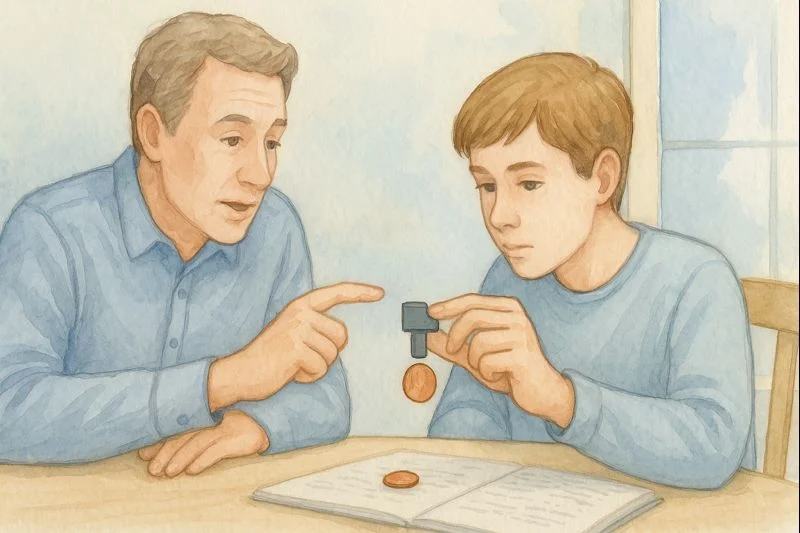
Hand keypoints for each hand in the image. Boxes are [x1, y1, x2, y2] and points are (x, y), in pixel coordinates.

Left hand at [138, 410, 267, 476]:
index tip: (144, 454)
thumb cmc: (239, 422)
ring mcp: (225, 427)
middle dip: (166, 453)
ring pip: (197, 443)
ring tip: (169, 472)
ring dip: (181, 459)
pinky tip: (192, 470)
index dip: (160, 441)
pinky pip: (217, 450)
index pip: (177, 428)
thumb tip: (164, 447)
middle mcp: (212, 419)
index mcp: (204, 414)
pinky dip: (203, 460)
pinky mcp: (238, 438)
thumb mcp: (215, 422)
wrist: (267, 421)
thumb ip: (195, 429)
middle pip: (184, 436)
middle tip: (153, 469)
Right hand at [208, 282, 383, 410]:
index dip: (360, 293)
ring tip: (294, 363)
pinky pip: (321, 369)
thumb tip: (341, 336)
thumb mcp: (294, 333)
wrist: (240, 372)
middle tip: (303, 356)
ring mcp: (298, 329)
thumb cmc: (271, 356)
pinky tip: (290, 372)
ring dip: (317, 366)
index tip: (380, 293)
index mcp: (301, 305)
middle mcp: (301, 313)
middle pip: (342, 335)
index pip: (336, 292)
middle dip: (329, 352)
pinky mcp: (296, 349)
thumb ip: (315, 328)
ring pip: (333, 355)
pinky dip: (309, 377)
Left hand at [426, 293, 574, 427]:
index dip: (449, 306)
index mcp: (508, 308)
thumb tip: (425, 335)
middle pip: (473, 316)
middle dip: (455, 336)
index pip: (473, 300)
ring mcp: (522, 335)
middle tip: (450, 351)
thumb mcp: (476, 356)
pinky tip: (500, 376)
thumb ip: (452, 345)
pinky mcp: (523, 356)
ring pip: (479, 342)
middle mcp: (517, 317)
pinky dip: (487, 373)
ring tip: (487, 368)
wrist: (544, 391)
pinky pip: (488, 362)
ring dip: (475, 361)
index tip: (430, 313)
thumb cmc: (509, 369)